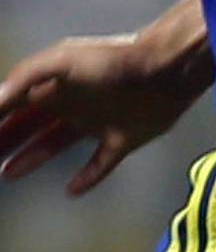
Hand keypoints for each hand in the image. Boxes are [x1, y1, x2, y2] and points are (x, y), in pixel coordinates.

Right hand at [0, 24, 207, 194]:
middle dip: (7, 138)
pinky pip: (99, 165)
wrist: (164, 71)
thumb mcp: (62, 60)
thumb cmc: (112, 60)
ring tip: (7, 173)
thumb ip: (27, 76)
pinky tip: (70, 190)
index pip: (16, 103)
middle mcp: (73, 103)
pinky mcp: (122, 141)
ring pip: (55, 145)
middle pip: (30, 125)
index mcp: (56, 84)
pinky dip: (86, 179)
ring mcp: (97, 122)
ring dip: (32, 158)